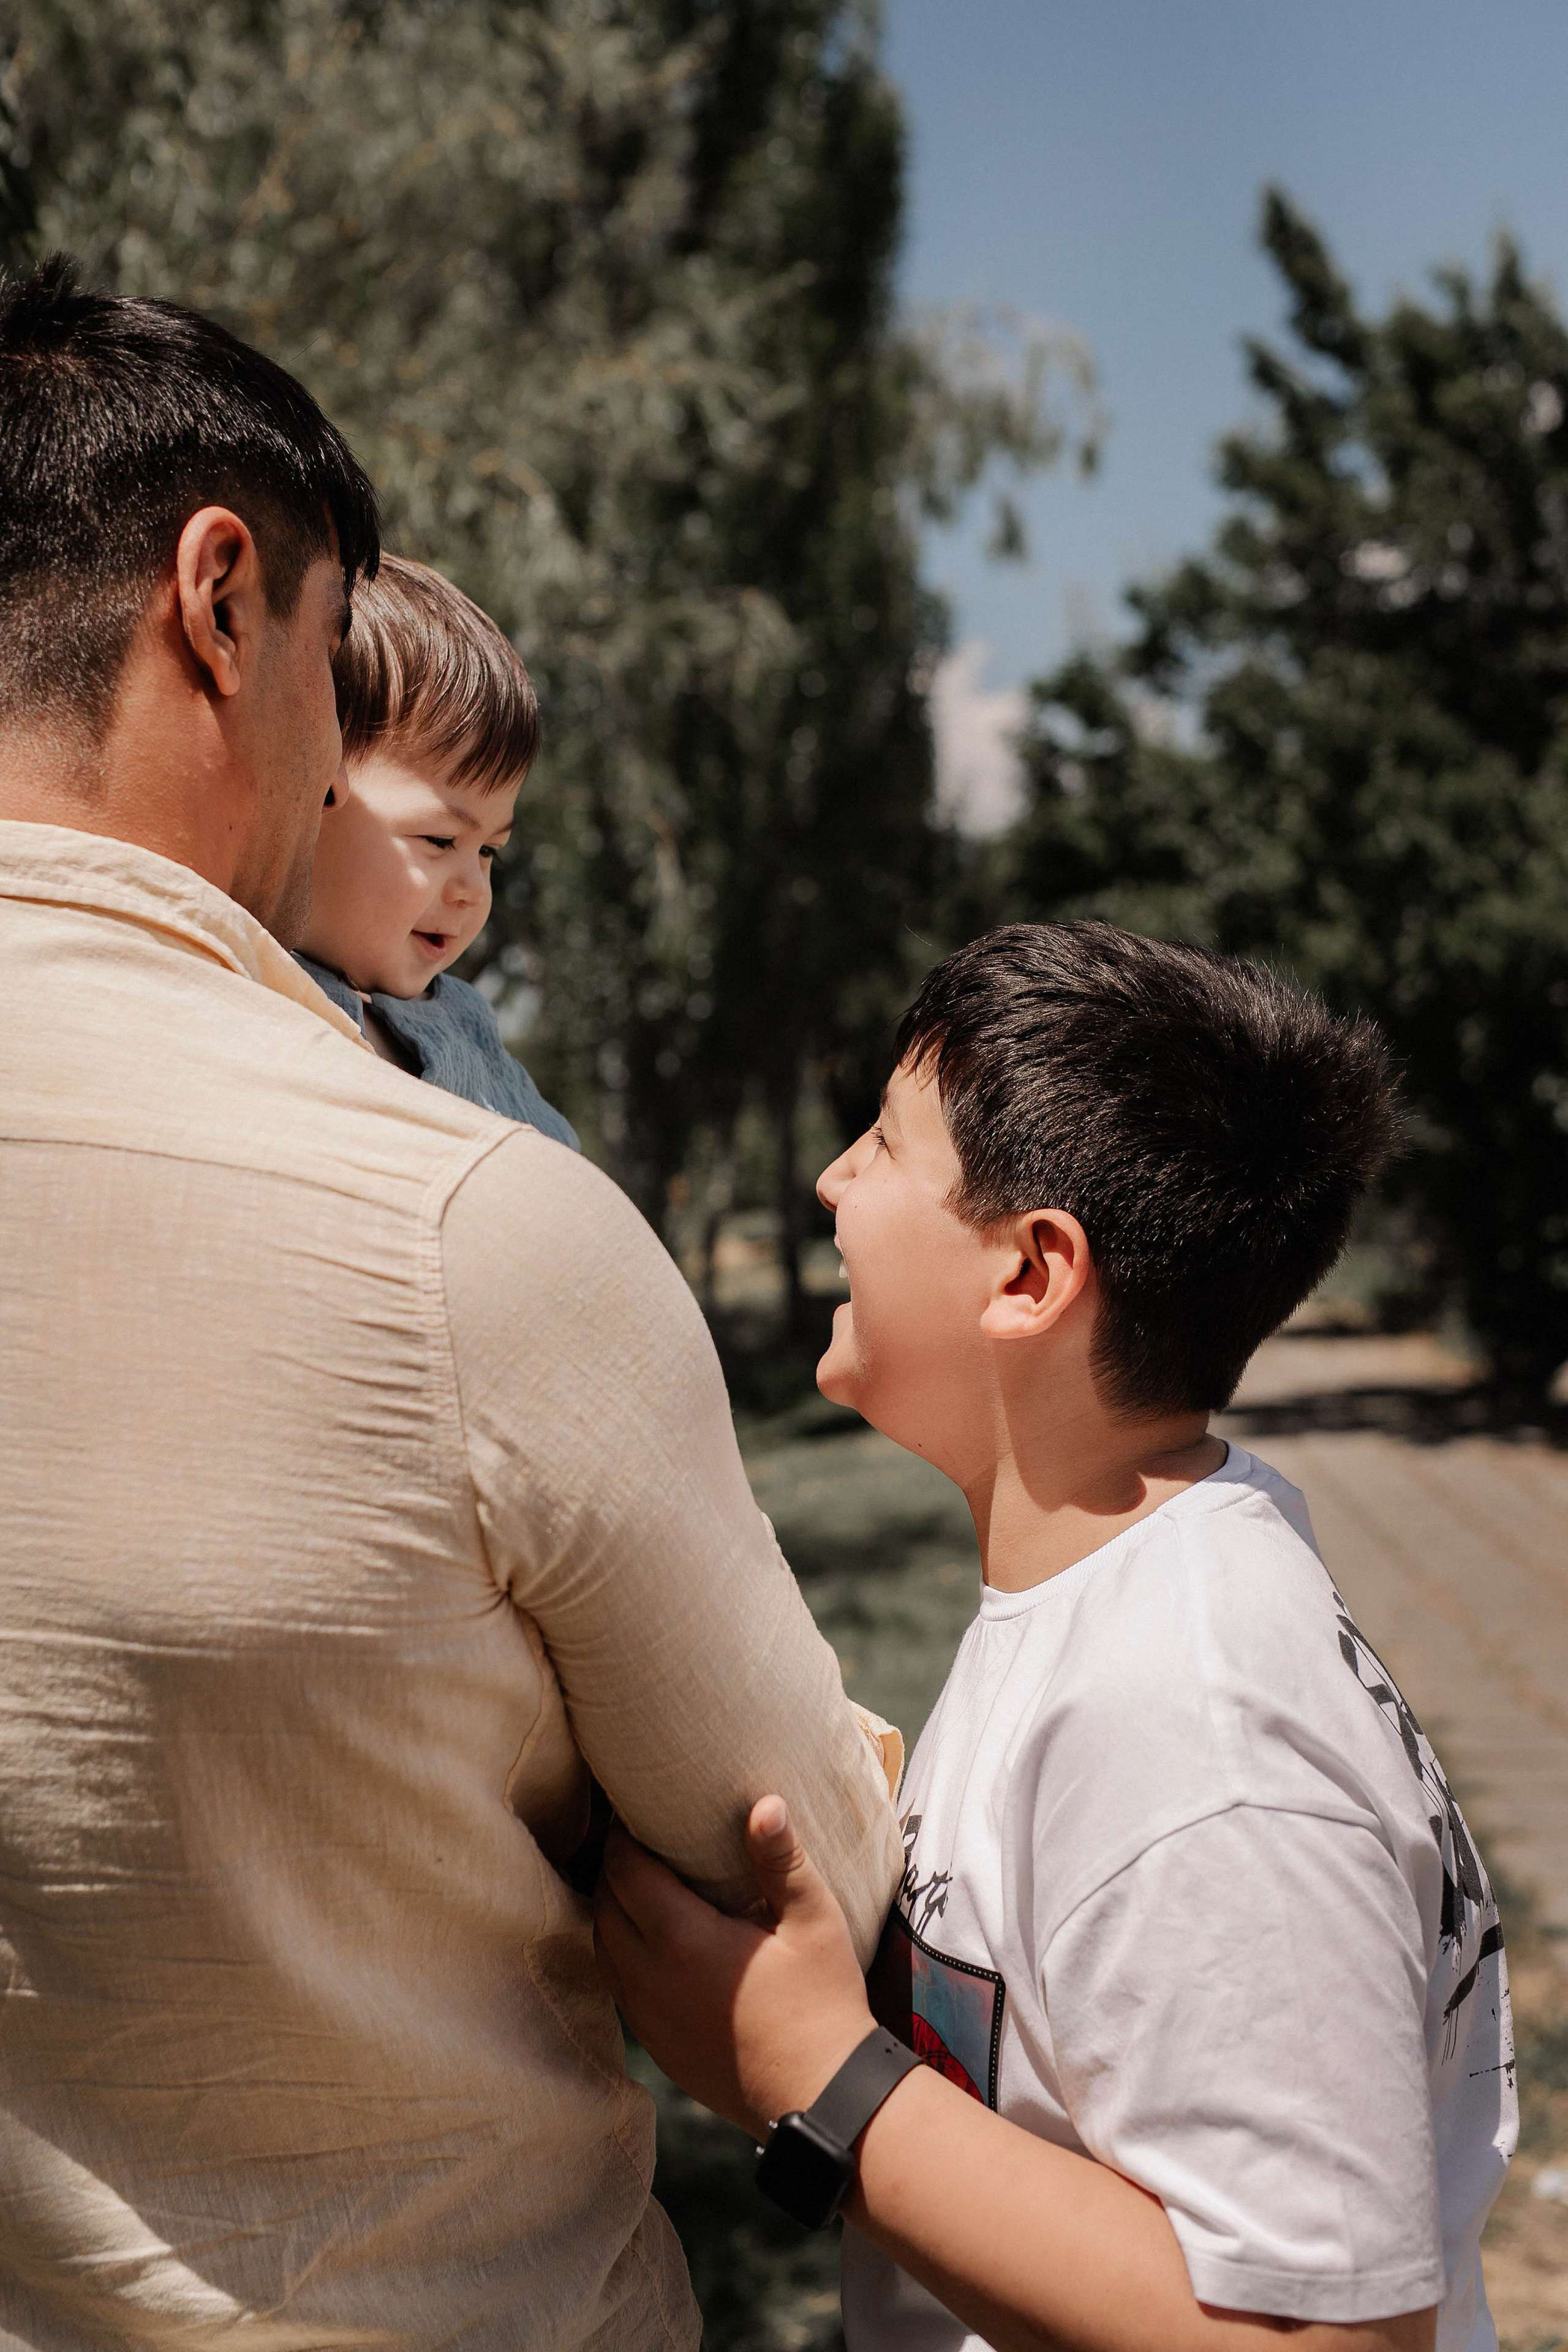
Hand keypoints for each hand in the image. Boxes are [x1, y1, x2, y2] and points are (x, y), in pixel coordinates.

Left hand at [593, 1794, 875, 2140]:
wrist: (822, 2097)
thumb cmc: (823, 2002)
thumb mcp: (813, 1921)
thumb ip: (781, 1860)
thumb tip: (766, 1802)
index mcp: (683, 1941)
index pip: (625, 1872)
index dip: (620, 1836)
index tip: (632, 1809)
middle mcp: (651, 1980)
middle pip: (604, 1906)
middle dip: (613, 1868)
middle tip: (636, 1839)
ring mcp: (648, 2019)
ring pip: (602, 1949)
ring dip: (611, 1912)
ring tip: (638, 1884)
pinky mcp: (656, 2047)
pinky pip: (618, 1988)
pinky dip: (620, 1954)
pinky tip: (649, 1942)